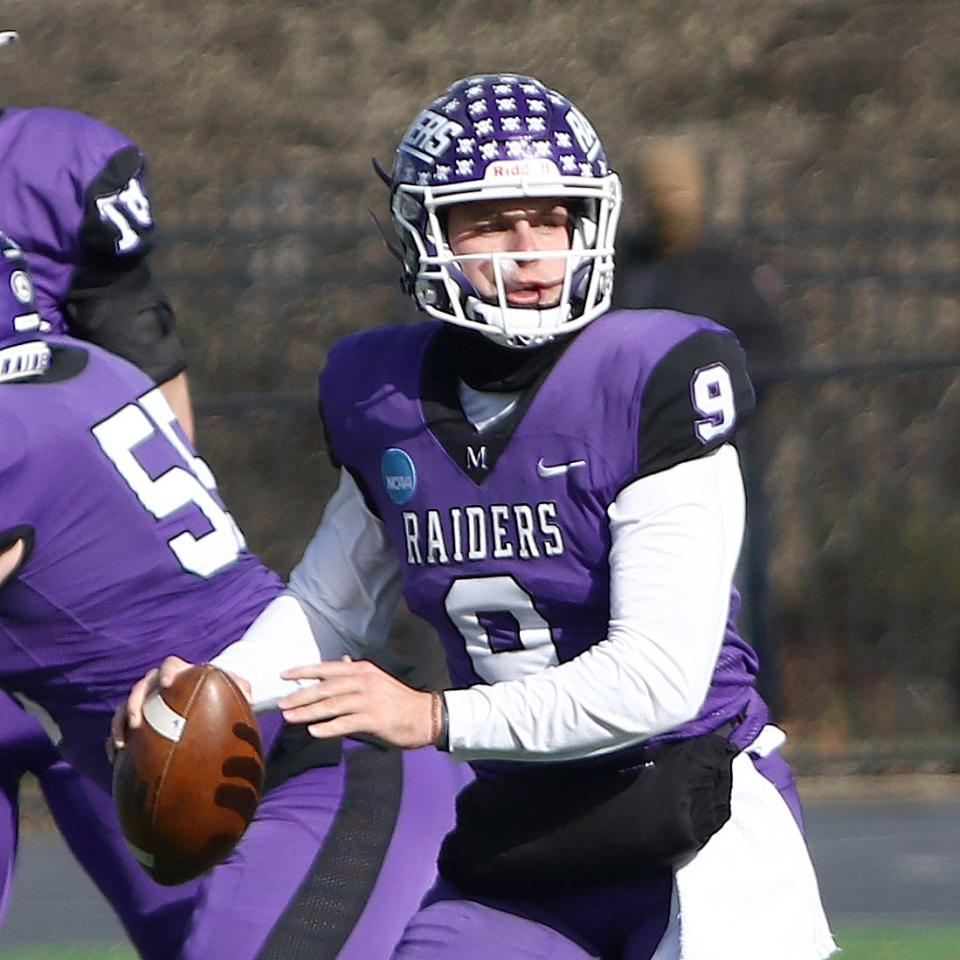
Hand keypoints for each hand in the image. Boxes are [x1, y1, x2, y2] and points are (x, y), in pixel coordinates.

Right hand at [107, 657, 252, 760]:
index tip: (167, 684)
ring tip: (121, 744)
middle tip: (136, 720)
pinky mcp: (136, 720)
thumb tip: (250, 697)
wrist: (203, 700)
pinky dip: (115, 740)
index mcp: (179, 672)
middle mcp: (157, 684)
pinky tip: (116, 757)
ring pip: (124, 708)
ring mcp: (144, 702)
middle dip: (134, 702)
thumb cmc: (218, 693)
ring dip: (119, 724)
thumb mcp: (231, 688)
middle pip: (140, 687)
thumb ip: (240, 687)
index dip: (167, 672)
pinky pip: (120, 728)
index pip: (170, 665)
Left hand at [278, 657, 434, 749]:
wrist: (426, 716)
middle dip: (301, 696)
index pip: (328, 668)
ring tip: (290, 718)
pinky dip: (328, 728)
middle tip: (281, 704)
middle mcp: (364, 681)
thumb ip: (357, 673)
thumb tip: (342, 661)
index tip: (284, 675)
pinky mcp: (375, 718)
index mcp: (363, 670)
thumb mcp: (377, 680)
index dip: (304, 671)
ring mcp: (369, 699)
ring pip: (332, 704)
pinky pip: (346, 723)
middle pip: (326, 687)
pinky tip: (313, 732)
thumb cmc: (398, 700)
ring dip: (308, 712)